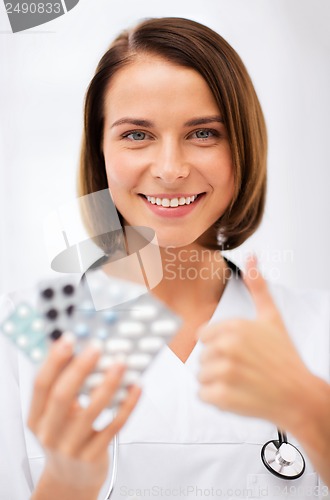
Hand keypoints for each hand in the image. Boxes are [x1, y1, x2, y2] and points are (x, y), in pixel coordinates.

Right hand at [28, 337, 140, 495]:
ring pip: (91, 411)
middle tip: (97, 347)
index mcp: (37, 417)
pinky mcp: (94, 455)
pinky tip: (136, 387)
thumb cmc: (65, 435)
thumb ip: (62, 382)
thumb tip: (74, 344)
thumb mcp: (54, 413)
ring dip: (108, 383)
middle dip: (81, 368)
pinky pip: (114, 426)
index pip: (41, 384)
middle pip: (63, 396)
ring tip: (121, 362)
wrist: (71, 479)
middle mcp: (50, 432)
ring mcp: (72, 447)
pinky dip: (127, 404)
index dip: (54, 360)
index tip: (69, 338)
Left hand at [197, 255, 313, 430]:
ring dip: (217, 382)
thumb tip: (251, 256)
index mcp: (235, 326)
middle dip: (219, 364)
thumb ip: (257, 286)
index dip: (219, 345)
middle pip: (202, 356)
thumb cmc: (285, 358)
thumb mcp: (271, 317)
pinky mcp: (223, 397)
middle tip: (244, 368)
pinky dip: (217, 399)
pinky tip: (238, 394)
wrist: (299, 395)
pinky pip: (203, 395)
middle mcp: (228, 347)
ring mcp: (225, 372)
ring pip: (201, 376)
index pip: (203, 335)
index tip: (238, 352)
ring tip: (242, 381)